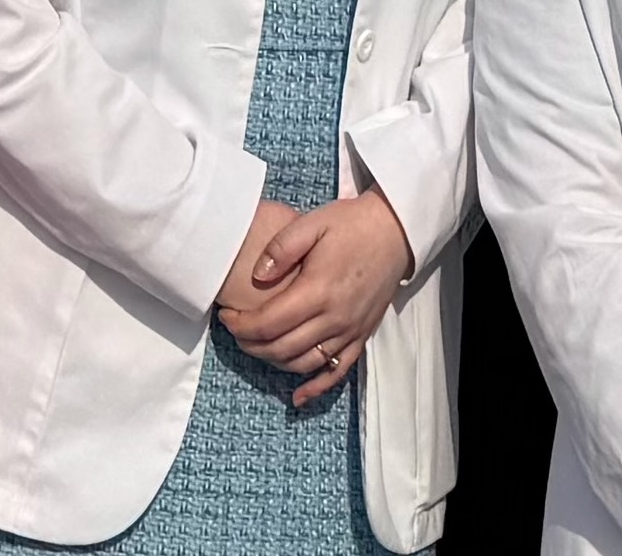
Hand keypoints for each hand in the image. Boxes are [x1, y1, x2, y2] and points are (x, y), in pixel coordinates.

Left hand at [219, 192, 411, 384]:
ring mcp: (350, 331)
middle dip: (251, 344)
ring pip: (304, 363)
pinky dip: (316, 388)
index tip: (227, 317)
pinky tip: (298, 397)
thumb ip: (280, 248)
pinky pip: (337, 372)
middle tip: (236, 331)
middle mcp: (334, 318)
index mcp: (318, 291)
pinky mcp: (361, 337)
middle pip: (282, 348)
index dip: (242, 326)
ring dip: (274, 362)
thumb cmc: (351, 226)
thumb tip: (258, 276)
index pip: (269, 323)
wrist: (394, 233)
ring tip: (257, 346)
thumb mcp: (311, 224)